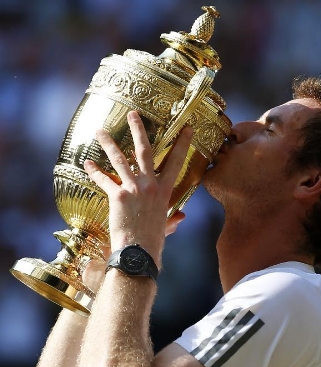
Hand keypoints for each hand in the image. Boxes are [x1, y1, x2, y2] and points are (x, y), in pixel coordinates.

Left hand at [84, 111, 191, 265]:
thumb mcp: (166, 227)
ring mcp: (133, 188)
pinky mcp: (117, 195)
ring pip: (120, 159)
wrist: (138, 252)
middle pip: (145, 151)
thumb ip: (173, 218)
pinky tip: (87, 163)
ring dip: (109, 143)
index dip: (182, 145)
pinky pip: (104, 179)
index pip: (176, 163)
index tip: (187, 129)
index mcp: (164, 192)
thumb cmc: (153, 242)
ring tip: (100, 130)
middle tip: (133, 114)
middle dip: (139, 130)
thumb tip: (181, 216)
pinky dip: (95, 171)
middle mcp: (150, 186)